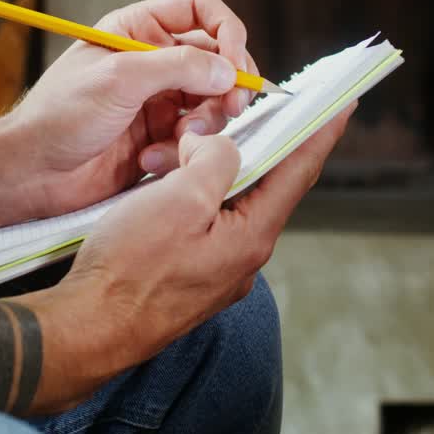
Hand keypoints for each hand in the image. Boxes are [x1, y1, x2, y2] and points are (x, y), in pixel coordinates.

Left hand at [2, 0, 262, 217]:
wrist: (33, 172)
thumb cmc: (59, 116)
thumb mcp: (118, 79)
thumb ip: (177, 67)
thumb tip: (228, 70)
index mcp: (137, 29)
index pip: (199, 8)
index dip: (226, 29)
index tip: (235, 64)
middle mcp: (152, 59)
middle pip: (217, 57)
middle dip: (227, 83)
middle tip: (230, 108)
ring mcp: (158, 98)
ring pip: (212, 100)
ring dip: (205, 121)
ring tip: (180, 139)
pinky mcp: (159, 135)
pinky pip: (195, 136)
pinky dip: (183, 149)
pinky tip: (151, 160)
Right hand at [56, 105, 354, 367]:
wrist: (90, 329)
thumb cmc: (131, 269)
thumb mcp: (180, 198)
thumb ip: (214, 160)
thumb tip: (216, 146)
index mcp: (252, 235)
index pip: (299, 171)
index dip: (321, 132)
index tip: (342, 104)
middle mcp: (243, 256)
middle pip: (264, 184)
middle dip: (251, 142)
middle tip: (254, 108)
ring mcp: (217, 270)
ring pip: (227, 201)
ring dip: (207, 168)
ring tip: (176, 147)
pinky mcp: (190, 275)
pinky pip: (203, 221)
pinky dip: (191, 193)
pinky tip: (166, 180)